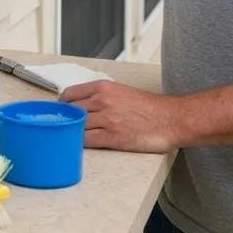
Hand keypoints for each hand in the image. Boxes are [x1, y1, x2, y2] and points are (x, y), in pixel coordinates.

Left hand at [59, 81, 180, 152]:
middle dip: (66, 120)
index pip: (70, 94)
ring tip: (72, 137)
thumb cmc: (149, 107)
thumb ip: (101, 96)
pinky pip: (87, 140)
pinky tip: (81, 145)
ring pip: (77, 126)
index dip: (63, 105)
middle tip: (65, 127)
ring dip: (73, 133)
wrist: (171, 119)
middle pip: (71, 111)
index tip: (61, 112)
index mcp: (103, 87)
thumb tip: (83, 104)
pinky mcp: (113, 137)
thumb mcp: (121, 92)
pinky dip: (81, 143)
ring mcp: (107, 119)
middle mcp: (102, 100)